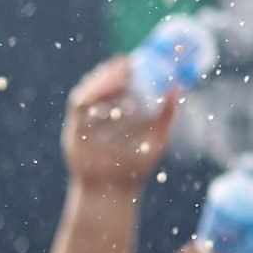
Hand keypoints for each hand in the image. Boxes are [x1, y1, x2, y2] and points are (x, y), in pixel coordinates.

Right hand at [62, 58, 179, 193]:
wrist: (116, 192)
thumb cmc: (135, 168)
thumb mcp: (156, 138)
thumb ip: (166, 115)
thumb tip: (178, 87)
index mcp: (112, 115)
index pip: (112, 86)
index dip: (119, 72)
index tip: (132, 61)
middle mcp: (95, 117)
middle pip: (97, 85)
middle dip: (110, 72)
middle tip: (126, 62)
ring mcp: (83, 124)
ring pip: (86, 91)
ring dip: (102, 79)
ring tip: (119, 73)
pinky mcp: (74, 132)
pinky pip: (79, 106)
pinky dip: (91, 93)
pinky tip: (106, 89)